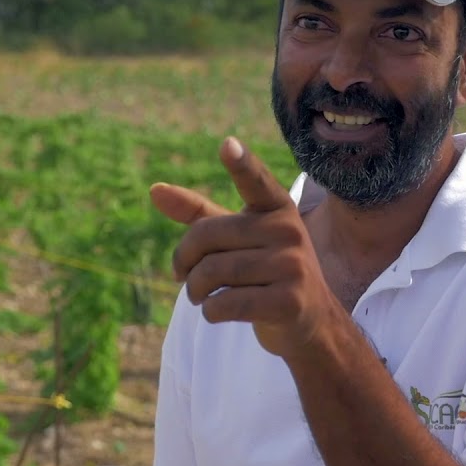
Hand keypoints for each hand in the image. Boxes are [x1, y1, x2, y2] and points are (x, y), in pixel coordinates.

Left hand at [149, 137, 341, 359]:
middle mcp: (289, 231)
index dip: (241, 164)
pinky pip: (225, 303)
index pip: (256, 182)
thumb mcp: (237, 239)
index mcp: (277, 208)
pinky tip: (216, 311)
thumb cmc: (265, 272)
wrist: (311, 320)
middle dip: (185, 261)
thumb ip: (199, 215)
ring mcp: (292, 266)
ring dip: (195, 290)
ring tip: (200, 295)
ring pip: (213, 273)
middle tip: (183, 276)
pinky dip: (210, 311)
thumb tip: (154, 189)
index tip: (227, 145)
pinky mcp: (289, 301)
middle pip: (208, 237)